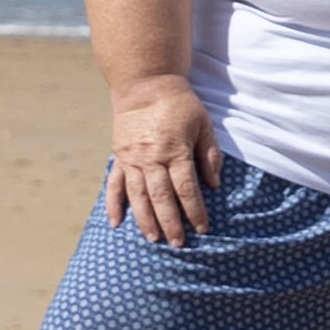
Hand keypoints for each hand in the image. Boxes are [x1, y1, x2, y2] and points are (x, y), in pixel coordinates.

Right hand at [98, 79, 223, 246]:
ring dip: (145, 220)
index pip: (186, 188)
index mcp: (174, 150)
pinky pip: (114, 185)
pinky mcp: (119, 157)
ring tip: (154, 239)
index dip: (195, 210)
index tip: (203, 228)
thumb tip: (215, 185)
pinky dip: (114, 204)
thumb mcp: (203, 124)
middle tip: (178, 244)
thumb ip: (210, 155)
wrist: (144, 85)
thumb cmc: (180, 104)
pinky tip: (116, 223)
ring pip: (138, 196)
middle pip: (161, 197)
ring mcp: (131, 159)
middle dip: (171, 223)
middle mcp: (150, 158)